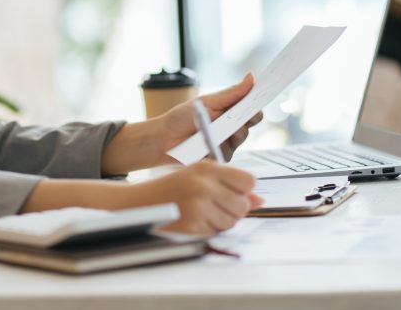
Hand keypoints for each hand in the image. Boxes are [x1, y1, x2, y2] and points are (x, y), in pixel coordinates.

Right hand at [129, 161, 261, 234]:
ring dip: (219, 221)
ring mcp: (199, 204)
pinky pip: (216, 232)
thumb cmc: (172, 189)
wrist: (140, 203)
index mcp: (208, 167)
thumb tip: (260, 200)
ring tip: (199, 212)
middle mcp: (204, 184)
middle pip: (242, 205)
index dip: (242, 190)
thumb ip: (230, 186)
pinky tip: (192, 220)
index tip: (230, 192)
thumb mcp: (199, 178)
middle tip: (211, 205)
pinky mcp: (193, 223)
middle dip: (232, 209)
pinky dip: (207, 230)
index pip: (248, 180)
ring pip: (232, 221)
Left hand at [158, 73, 263, 161]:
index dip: (256, 106)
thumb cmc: (182, 117)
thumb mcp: (207, 102)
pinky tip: (207, 143)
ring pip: (240, 139)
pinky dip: (218, 146)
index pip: (251, 110)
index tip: (259, 101)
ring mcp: (226, 144)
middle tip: (235, 117)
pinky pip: (227, 153)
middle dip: (244, 120)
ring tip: (216, 129)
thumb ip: (231, 93)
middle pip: (249, 125)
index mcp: (229, 112)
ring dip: (230, 132)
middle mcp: (231, 128)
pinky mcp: (219, 158)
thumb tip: (251, 77)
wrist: (163, 138)